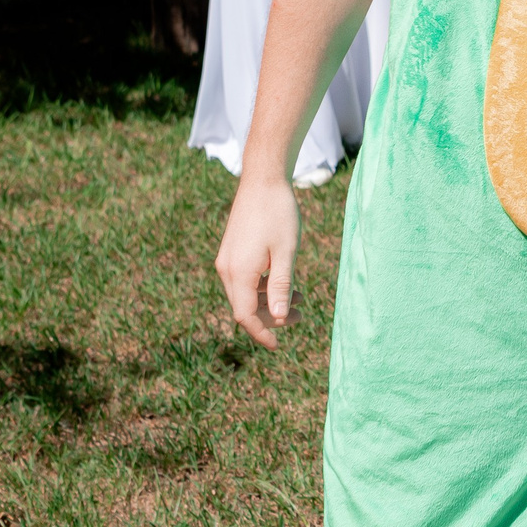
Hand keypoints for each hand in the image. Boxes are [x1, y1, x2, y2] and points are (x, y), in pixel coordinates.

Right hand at [215, 173, 300, 350]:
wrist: (263, 179)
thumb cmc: (278, 213)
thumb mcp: (286, 252)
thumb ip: (281, 286)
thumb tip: (276, 317)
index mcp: (238, 272)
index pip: (245, 316)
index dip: (261, 333)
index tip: (278, 346)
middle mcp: (226, 269)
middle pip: (244, 307)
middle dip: (270, 317)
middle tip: (300, 315)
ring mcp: (227, 260)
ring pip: (244, 294)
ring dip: (269, 301)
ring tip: (300, 298)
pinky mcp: (232, 251)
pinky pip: (244, 280)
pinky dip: (263, 286)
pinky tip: (285, 281)